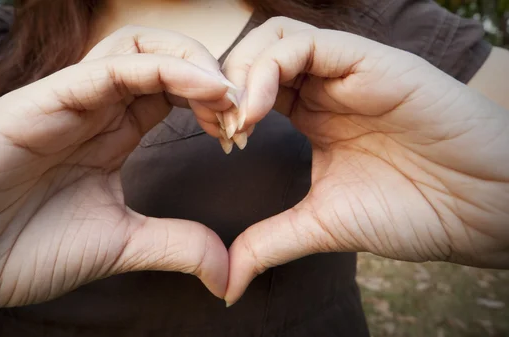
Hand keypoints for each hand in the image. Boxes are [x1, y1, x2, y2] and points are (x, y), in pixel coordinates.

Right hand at [0, 27, 234, 320]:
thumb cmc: (22, 250)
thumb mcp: (119, 245)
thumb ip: (174, 245)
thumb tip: (228, 271)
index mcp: (109, 134)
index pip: (171, 94)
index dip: (213, 105)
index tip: (240, 136)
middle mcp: (93, 108)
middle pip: (163, 59)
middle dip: (211, 78)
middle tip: (243, 114)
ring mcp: (67, 99)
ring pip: (139, 47)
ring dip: (193, 64)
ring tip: (227, 97)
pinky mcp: (43, 100)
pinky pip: (111, 67)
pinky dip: (163, 69)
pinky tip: (202, 90)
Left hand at [219, 17, 508, 304]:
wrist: (482, 209)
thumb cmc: (412, 211)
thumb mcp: (323, 225)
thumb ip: (270, 242)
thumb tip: (227, 285)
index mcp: (311, 114)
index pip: (249, 88)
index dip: (223, 108)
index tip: (220, 144)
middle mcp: (325, 86)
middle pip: (254, 56)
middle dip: (224, 86)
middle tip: (221, 129)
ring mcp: (346, 71)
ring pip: (274, 38)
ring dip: (242, 73)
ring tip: (239, 119)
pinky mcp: (370, 61)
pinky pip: (307, 43)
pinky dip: (268, 69)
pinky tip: (258, 110)